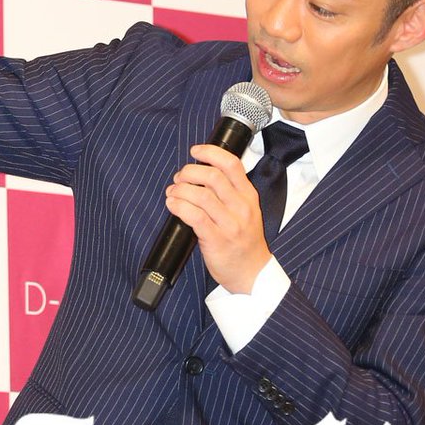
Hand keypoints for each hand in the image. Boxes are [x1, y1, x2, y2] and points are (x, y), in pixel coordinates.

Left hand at [165, 145, 269, 293]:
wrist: (252, 273)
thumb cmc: (243, 241)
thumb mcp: (245, 211)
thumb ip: (228, 191)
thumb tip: (199, 172)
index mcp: (248, 196)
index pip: (232, 164)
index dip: (211, 152)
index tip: (195, 150)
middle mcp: (241, 207)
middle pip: (212, 176)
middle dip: (189, 172)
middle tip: (179, 178)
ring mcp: (230, 224)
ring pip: (201, 195)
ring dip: (180, 190)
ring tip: (172, 193)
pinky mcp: (216, 239)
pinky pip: (194, 216)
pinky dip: (178, 206)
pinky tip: (172, 204)